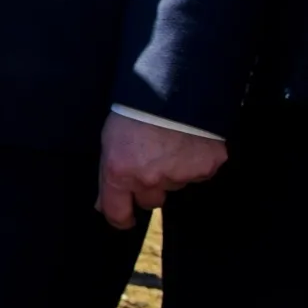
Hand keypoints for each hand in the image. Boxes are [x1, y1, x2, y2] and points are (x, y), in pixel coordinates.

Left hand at [96, 112, 225, 228]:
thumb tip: (102, 204)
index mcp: (120, 173)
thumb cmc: (134, 110)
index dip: (120, 218)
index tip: (124, 219)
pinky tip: (190, 142)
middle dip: (150, 187)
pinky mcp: (206, 167)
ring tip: (170, 143)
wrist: (173, 89)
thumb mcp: (110, 140)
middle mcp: (149, 180)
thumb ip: (109, 174)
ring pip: (176, 185)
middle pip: (151, 201)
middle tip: (151, 162)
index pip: (117, 212)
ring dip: (173, 171)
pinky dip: (195, 161)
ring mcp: (180, 176)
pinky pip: (199, 172)